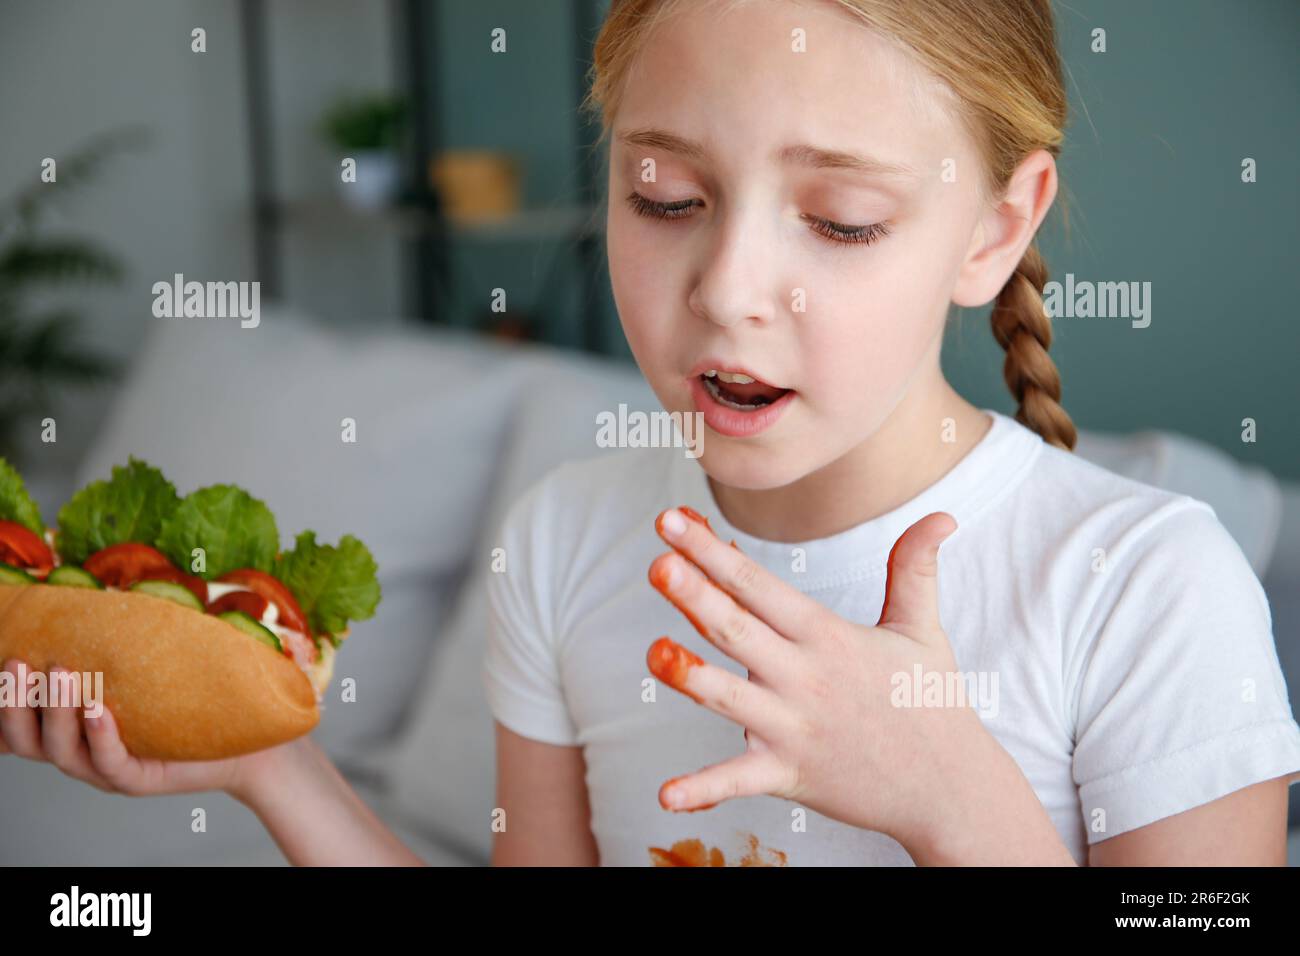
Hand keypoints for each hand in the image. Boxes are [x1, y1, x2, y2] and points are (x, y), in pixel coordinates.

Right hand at [0, 657, 292, 800]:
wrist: (243, 743)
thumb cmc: (190, 704)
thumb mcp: (149, 672)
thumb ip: (123, 648)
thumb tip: (108, 593)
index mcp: (75, 732)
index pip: (22, 727)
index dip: (2, 708)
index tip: (0, 670)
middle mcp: (83, 754)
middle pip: (29, 742)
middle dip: (17, 705)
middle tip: (18, 665)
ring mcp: (108, 772)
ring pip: (62, 753)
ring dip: (56, 712)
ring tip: (61, 675)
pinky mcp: (139, 781)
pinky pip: (110, 763)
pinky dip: (99, 735)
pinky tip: (97, 710)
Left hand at [644, 505, 984, 847]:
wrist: (950, 788)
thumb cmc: (930, 702)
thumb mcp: (922, 628)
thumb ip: (914, 568)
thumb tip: (943, 516)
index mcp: (826, 636)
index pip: (759, 585)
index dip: (712, 552)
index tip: (673, 522)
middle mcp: (803, 677)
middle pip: (737, 630)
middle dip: (695, 596)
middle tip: (658, 563)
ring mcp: (793, 727)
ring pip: (728, 697)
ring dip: (688, 675)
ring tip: (652, 653)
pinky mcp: (789, 775)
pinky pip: (738, 781)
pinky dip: (702, 789)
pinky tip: (666, 796)